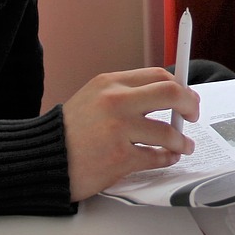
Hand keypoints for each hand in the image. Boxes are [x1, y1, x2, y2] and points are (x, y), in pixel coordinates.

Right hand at [62, 67, 199, 201]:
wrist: (41, 159)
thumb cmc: (68, 132)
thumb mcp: (93, 98)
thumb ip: (125, 95)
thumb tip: (164, 98)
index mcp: (110, 83)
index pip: (159, 75)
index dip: (180, 87)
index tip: (187, 97)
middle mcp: (115, 101)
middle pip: (171, 93)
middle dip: (190, 105)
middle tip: (193, 116)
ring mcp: (118, 129)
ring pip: (168, 131)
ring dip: (182, 141)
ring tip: (184, 146)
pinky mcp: (119, 157)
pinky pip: (157, 156)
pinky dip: (167, 158)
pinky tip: (167, 158)